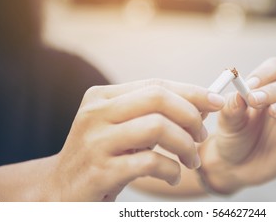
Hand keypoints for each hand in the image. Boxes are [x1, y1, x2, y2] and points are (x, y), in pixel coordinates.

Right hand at [48, 79, 224, 200]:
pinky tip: (173, 176)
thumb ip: (152, 113)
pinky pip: (150, 162)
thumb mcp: (121, 128)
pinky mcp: (100, 170)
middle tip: (202, 136)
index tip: (216, 101)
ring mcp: (96, 141)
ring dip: (186, 145)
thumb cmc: (101, 157)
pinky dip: (171, 169)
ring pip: (158, 127)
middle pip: (158, 98)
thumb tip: (200, 105)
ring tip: (192, 160)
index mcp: (102, 97)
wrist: (59, 190)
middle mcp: (96, 113)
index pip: (156, 85)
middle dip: (191, 115)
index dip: (192, 92)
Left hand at [199, 58, 275, 193]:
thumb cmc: (232, 135)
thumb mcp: (227, 120)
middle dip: (273, 91)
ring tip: (275, 112)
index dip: (265, 74)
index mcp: (268, 85)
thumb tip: (240, 93)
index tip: (249, 86)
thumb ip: (233, 105)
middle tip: (255, 101)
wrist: (236, 165)